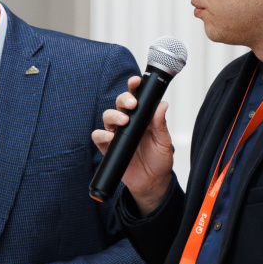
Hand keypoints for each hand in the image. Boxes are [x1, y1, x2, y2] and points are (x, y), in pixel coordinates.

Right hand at [92, 76, 174, 214]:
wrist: (152, 182)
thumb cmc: (159, 160)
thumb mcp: (164, 142)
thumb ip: (160, 124)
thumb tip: (162, 105)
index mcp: (143, 117)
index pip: (136, 97)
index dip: (134, 87)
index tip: (136, 81)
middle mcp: (128, 122)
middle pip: (119, 103)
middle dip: (123, 99)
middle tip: (131, 104)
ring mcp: (117, 134)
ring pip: (107, 117)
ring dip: (113, 116)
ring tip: (123, 121)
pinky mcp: (108, 147)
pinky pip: (98, 137)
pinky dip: (101, 134)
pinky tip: (110, 137)